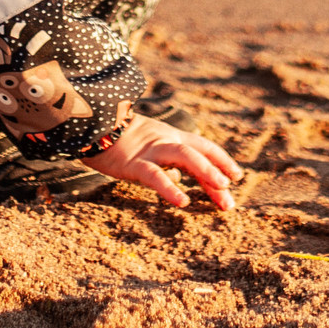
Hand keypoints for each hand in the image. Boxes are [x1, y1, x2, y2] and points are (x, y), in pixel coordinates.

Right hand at [80, 113, 242, 210]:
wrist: (91, 126)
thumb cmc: (120, 140)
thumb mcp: (148, 145)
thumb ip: (166, 160)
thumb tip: (181, 180)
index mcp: (171, 136)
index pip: (203, 146)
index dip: (221, 159)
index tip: (236, 176)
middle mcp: (166, 140)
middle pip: (199, 153)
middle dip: (218, 173)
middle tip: (230, 199)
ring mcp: (151, 150)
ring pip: (185, 156)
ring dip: (206, 171)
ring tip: (221, 188)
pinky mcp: (134, 163)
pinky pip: (155, 176)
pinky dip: (170, 188)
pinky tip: (182, 201)